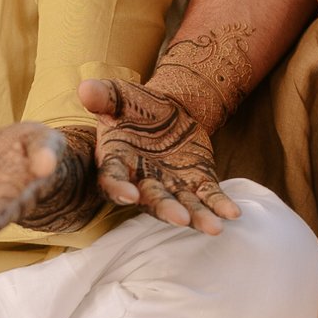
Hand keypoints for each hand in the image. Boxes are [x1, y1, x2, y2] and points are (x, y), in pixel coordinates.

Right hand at [76, 77, 239, 233]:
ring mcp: (171, 185)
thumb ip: (103, 95)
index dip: (118, 189)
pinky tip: (233, 213)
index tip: (129, 195)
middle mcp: (142, 180)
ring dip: (198, 217)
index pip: (112, 179)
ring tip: (214, 228)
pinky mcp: (196, 181)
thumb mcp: (118, 95)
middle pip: (153, 199)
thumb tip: (85, 89)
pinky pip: (208, 196)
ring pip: (183, 205)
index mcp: (117, 161)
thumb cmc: (135, 105)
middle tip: (180, 218)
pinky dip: (220, 205)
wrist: (167, 109)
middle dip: (167, 209)